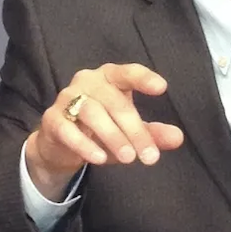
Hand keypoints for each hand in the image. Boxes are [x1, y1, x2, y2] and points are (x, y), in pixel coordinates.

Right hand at [25, 62, 183, 199]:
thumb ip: (152, 132)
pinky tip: (100, 158)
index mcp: (110, 77)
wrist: (60, 145)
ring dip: (112, 136)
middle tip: (149, 156)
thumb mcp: (128, 131)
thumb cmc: (100, 130)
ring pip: (92, 112)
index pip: (128, 72)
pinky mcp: (52, 119)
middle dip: (134, 129)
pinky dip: (84, 144)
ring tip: (128, 158)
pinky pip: (67, 129)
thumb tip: (178, 137)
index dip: (143, 78)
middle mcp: (88, 81)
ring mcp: (67, 98)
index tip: (161, 87)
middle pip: (114, 101)